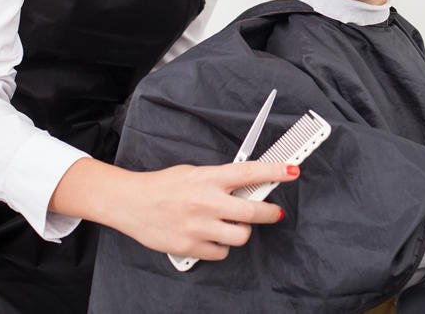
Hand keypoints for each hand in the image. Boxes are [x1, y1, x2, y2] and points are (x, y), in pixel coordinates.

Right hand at [52, 158, 298, 261]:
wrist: (131, 202)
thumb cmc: (164, 186)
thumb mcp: (195, 172)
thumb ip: (221, 179)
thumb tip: (249, 184)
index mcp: (209, 178)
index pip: (250, 173)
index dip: (275, 171)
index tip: (293, 171)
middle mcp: (206, 202)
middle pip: (253, 212)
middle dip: (271, 213)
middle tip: (275, 212)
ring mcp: (199, 226)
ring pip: (240, 237)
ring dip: (242, 232)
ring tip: (234, 225)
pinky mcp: (190, 247)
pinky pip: (221, 252)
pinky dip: (221, 246)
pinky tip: (213, 237)